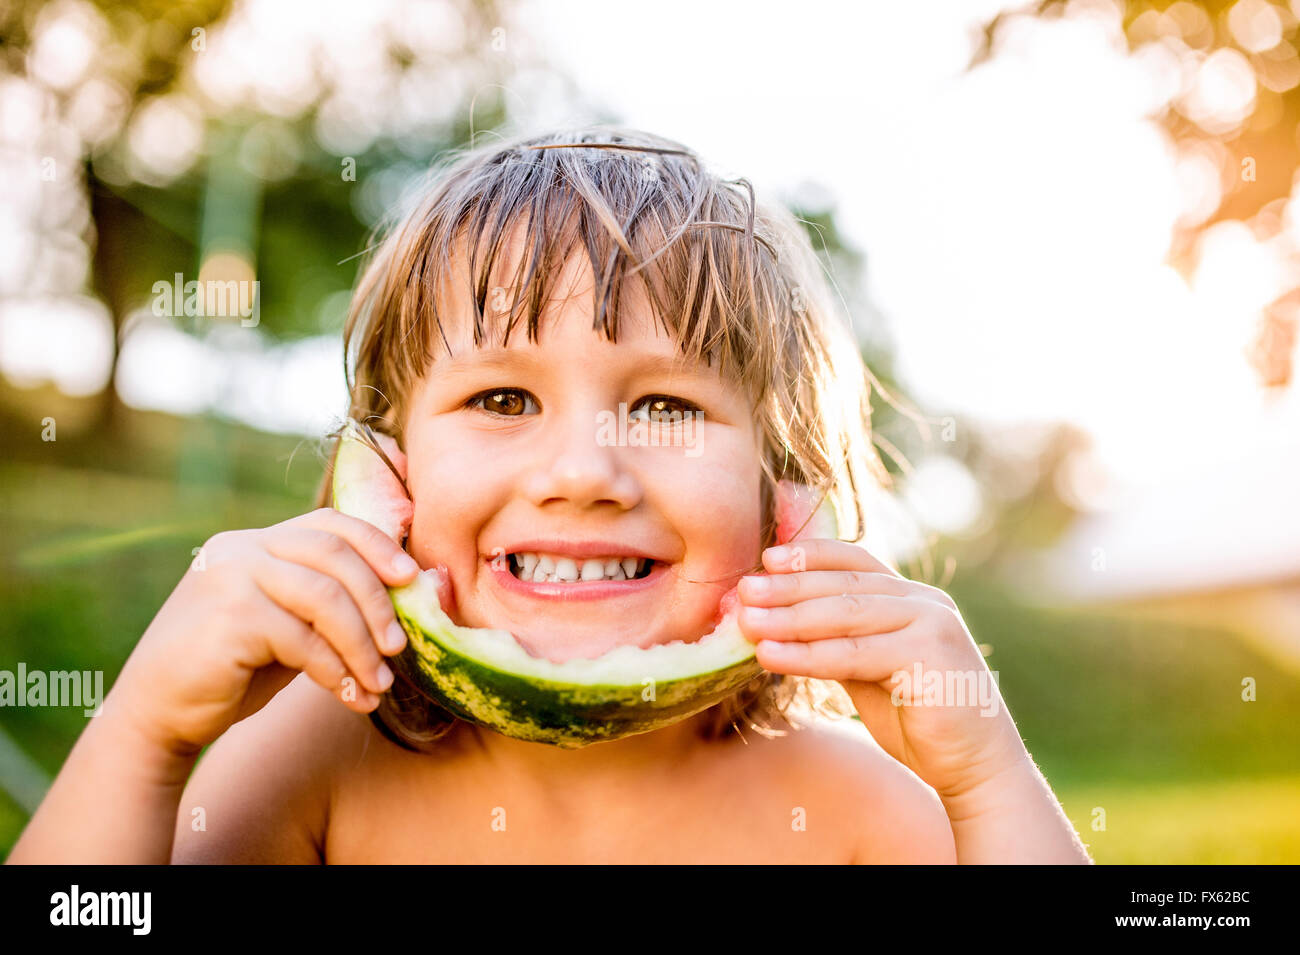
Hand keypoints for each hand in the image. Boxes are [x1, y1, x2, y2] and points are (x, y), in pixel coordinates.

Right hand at [110, 508, 422, 754]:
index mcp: (255, 543)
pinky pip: (304, 640)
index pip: (329, 524)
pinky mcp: (230, 616)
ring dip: (363, 645)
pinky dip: (337, 672)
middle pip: (335, 555)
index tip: (411, 578)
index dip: (377, 544)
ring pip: (326, 599)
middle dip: (378, 603)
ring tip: (381, 683)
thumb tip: (403, 598)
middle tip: (399, 647)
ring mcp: (232, 577)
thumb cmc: (230, 672)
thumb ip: (325, 605)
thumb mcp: (285, 627)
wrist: (157, 714)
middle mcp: (241, 549)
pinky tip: (351, 698)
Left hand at [736, 539, 1030, 801]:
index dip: (810, 556)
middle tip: (742, 589)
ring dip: (788, 618)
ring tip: (746, 621)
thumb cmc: (918, 719)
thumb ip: (838, 641)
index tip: (766, 557)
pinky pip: (853, 654)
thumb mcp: (870, 670)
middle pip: (844, 585)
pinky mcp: (929, 657)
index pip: (856, 561)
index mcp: (913, 597)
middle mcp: (925, 602)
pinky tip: (769, 655)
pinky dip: (805, 654)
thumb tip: (775, 621)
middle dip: (788, 586)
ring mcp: (931, 625)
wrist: (974, 767)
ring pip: (845, 616)